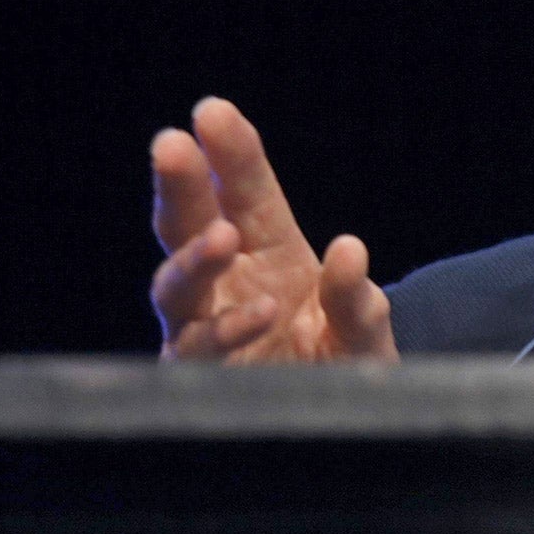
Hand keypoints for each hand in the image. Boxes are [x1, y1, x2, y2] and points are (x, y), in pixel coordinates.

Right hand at [149, 97, 397, 361]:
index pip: (243, 193)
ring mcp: (206, 329)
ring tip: (222, 237)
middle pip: (187, 226)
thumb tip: (348, 251)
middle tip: (170, 145)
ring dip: (194, 258)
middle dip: (179, 186)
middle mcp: (226, 284)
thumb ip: (357, 297)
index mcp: (266, 250)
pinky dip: (229, 328)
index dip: (230, 154)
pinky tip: (262, 309)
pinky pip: (201, 350)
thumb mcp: (363, 326)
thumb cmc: (344, 361)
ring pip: (176, 289)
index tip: (212, 111)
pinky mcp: (202, 377)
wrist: (342, 422)